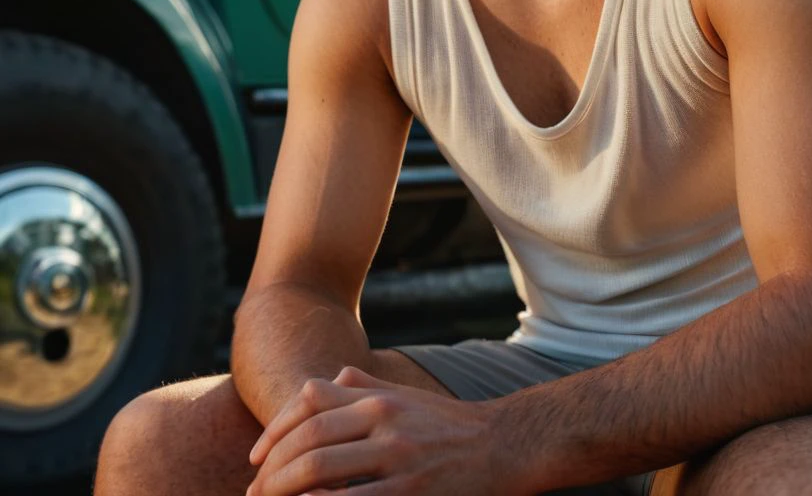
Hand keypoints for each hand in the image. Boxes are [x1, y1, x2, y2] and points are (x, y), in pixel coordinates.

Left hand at [246, 365, 520, 495]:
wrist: (504, 445)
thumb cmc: (449, 425)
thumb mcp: (407, 397)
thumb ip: (367, 386)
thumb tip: (332, 380)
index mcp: (379, 397)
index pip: (309, 401)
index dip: (274, 429)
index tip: (255, 460)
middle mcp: (384, 419)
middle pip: (309, 438)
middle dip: (272, 470)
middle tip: (254, 494)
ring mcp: (397, 456)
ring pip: (321, 469)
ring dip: (284, 491)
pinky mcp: (410, 492)